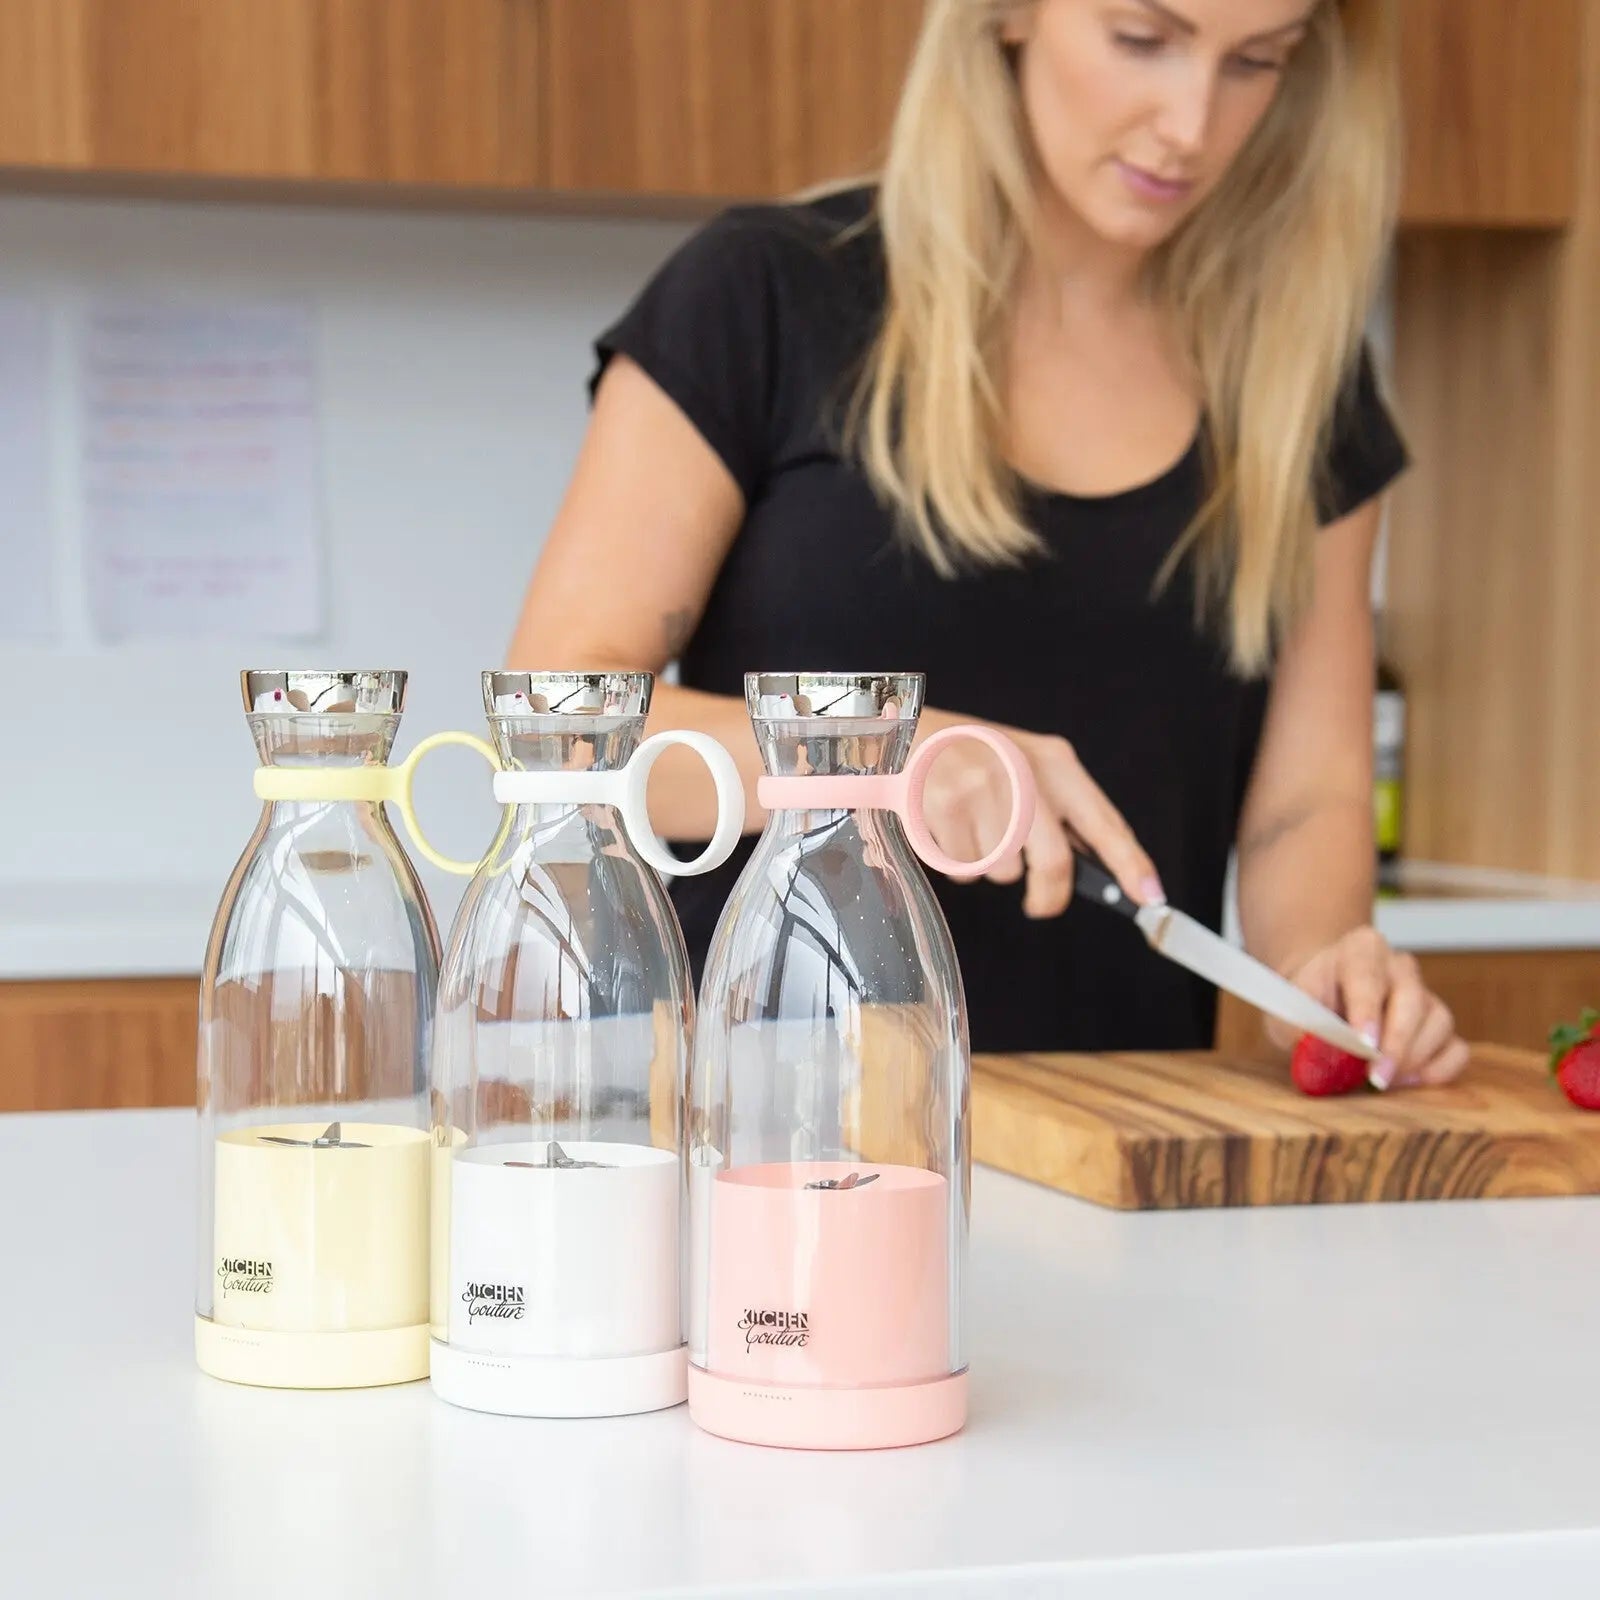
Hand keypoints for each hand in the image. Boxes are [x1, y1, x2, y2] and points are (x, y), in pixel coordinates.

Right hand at [916, 724, 1163, 916]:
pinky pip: (963, 870)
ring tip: (971, 832)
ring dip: (988, 867)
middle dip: (1049, 896)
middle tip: (1040, 905)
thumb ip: (1061, 810)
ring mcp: (982, 789)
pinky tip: (947, 829)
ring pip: (1003, 873)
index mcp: (1054, 761)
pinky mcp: (945, 807)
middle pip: (1054, 862)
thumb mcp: (1025, 765)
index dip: (1131, 864)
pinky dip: (955, 863)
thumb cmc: (971, 755)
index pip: (1104, 821)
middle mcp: (1022, 772)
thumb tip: (1097, 866)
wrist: (907, 730)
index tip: (1151, 898)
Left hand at [1268, 926, 1469, 1089]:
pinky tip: (1410, 1081)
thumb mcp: (1288, 1005)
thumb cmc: (1306, 999)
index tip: (1365, 1045)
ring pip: (1438, 1022)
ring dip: (1414, 1058)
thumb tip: (1313, 1048)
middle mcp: (1398, 965)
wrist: (1323, 993)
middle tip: (1377, 1079)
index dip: (1368, 1012)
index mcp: (1359, 949)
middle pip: (1412, 1000)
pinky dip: (1439, 1069)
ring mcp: (1424, 992)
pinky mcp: (1438, 1022)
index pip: (1368, 977)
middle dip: (1396, 1044)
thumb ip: (1296, 1024)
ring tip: (1382, 1081)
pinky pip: (1456, 1047)